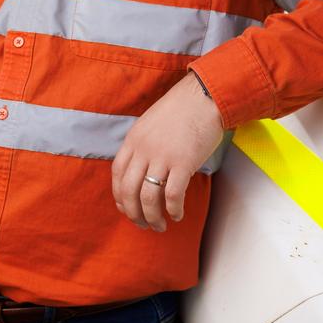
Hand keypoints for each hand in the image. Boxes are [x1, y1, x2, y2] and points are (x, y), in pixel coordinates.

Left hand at [112, 73, 222, 230]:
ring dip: (152, 217)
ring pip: (148, 198)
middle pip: (129, 191)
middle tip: (143, 224)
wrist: (204, 97)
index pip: (117, 174)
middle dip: (134, 213)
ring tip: (160, 226)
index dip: (119, 196)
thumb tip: (143, 171)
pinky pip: (172, 195)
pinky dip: (173, 210)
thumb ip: (144, 145)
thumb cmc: (182, 109)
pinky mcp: (183, 162)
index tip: (126, 208)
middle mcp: (144, 149)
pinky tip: (178, 214)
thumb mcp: (152, 124)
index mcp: (134, 139)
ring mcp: (162, 156)